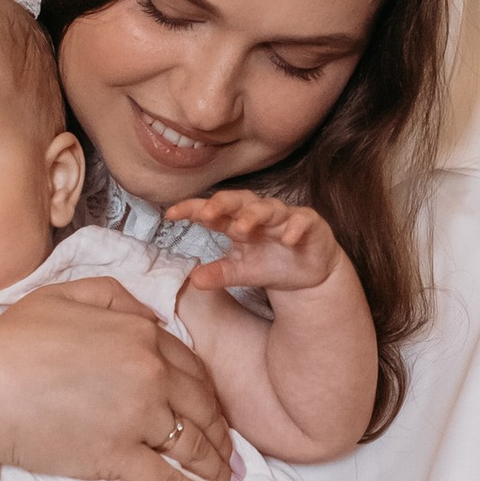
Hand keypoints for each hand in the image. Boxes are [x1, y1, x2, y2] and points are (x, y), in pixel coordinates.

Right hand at [0, 281, 233, 480]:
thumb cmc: (11, 342)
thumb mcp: (63, 295)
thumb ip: (114, 295)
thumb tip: (151, 314)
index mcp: (140, 333)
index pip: (190, 365)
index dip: (206, 390)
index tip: (212, 407)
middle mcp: (149, 372)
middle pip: (201, 405)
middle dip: (220, 430)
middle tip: (229, 448)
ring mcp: (137, 416)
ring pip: (192, 443)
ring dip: (215, 463)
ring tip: (226, 478)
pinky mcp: (117, 455)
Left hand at [164, 188, 339, 294]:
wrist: (307, 274)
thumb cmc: (269, 263)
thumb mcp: (241, 272)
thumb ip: (219, 274)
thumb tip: (193, 280)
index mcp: (237, 221)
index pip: (211, 211)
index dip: (191, 209)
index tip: (170, 214)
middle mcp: (259, 214)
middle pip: (239, 200)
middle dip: (223, 204)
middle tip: (207, 213)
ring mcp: (285, 216)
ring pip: (269, 208)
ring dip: (255, 215)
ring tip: (242, 228)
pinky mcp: (309, 223)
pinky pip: (302, 220)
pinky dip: (294, 227)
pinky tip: (287, 239)